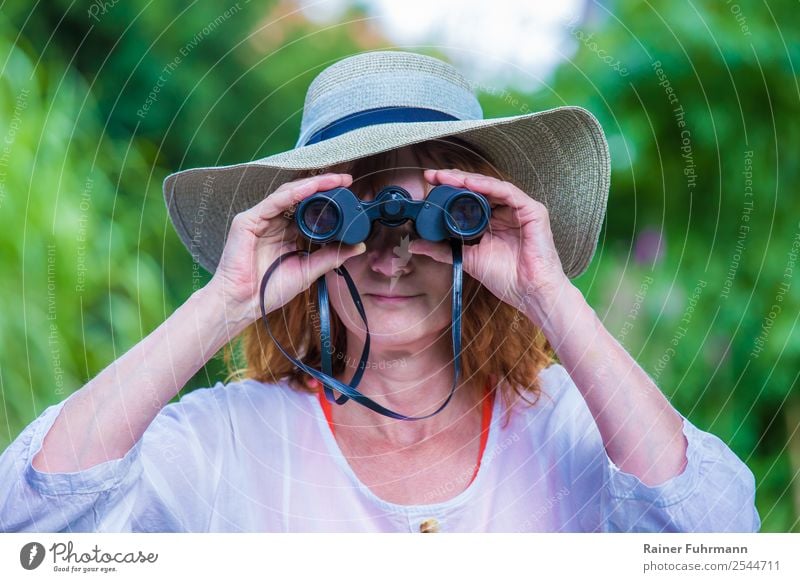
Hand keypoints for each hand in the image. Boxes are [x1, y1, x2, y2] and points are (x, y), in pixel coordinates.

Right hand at [204, 173, 366, 329]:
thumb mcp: (308, 270)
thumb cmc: (270, 289)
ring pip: (289, 193)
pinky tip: (310, 188)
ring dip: (312, 185)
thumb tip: (358, 246)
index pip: (310, 208)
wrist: (244, 303)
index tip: (351, 193)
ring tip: (333, 180)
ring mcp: (261, 219)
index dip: (329, 199)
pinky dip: (293, 193)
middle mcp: (275, 222)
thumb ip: (331, 256)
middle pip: (301, 196)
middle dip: (324, 186)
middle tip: (346, 179)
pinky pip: (274, 201)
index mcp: (288, 232)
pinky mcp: (248, 220)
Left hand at [409, 169, 570, 326]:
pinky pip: (507, 192)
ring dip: (467, 180)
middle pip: (478, 189)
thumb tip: (415, 245)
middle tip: (433, 176)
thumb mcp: (467, 259)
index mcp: (491, 222)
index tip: (429, 184)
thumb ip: (442, 250)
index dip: (448, 190)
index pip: (468, 199)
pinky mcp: (532, 210)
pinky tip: (471, 184)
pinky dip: (488, 186)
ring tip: (447, 178)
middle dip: (454, 180)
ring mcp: (519, 210)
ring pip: (491, 186)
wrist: (529, 292)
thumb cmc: (507, 279)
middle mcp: (505, 212)